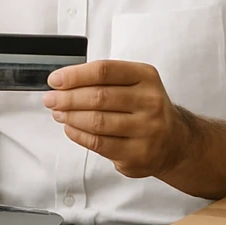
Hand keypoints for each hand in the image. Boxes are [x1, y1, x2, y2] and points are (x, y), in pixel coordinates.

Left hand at [43, 60, 190, 178]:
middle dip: (67, 98)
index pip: (104, 71)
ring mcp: (146, 130)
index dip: (75, 75)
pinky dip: (78, 134)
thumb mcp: (134, 84)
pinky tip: (70, 128)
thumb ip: (103, 80)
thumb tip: (63, 82)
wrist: (174, 141)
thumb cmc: (145, 108)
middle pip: (98, 97)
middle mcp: (150, 102)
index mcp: (146, 77)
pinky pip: (98, 143)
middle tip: (51, 99)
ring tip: (58, 113)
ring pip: (96, 122)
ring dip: (70, 117)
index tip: (55, 80)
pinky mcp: (137, 154)